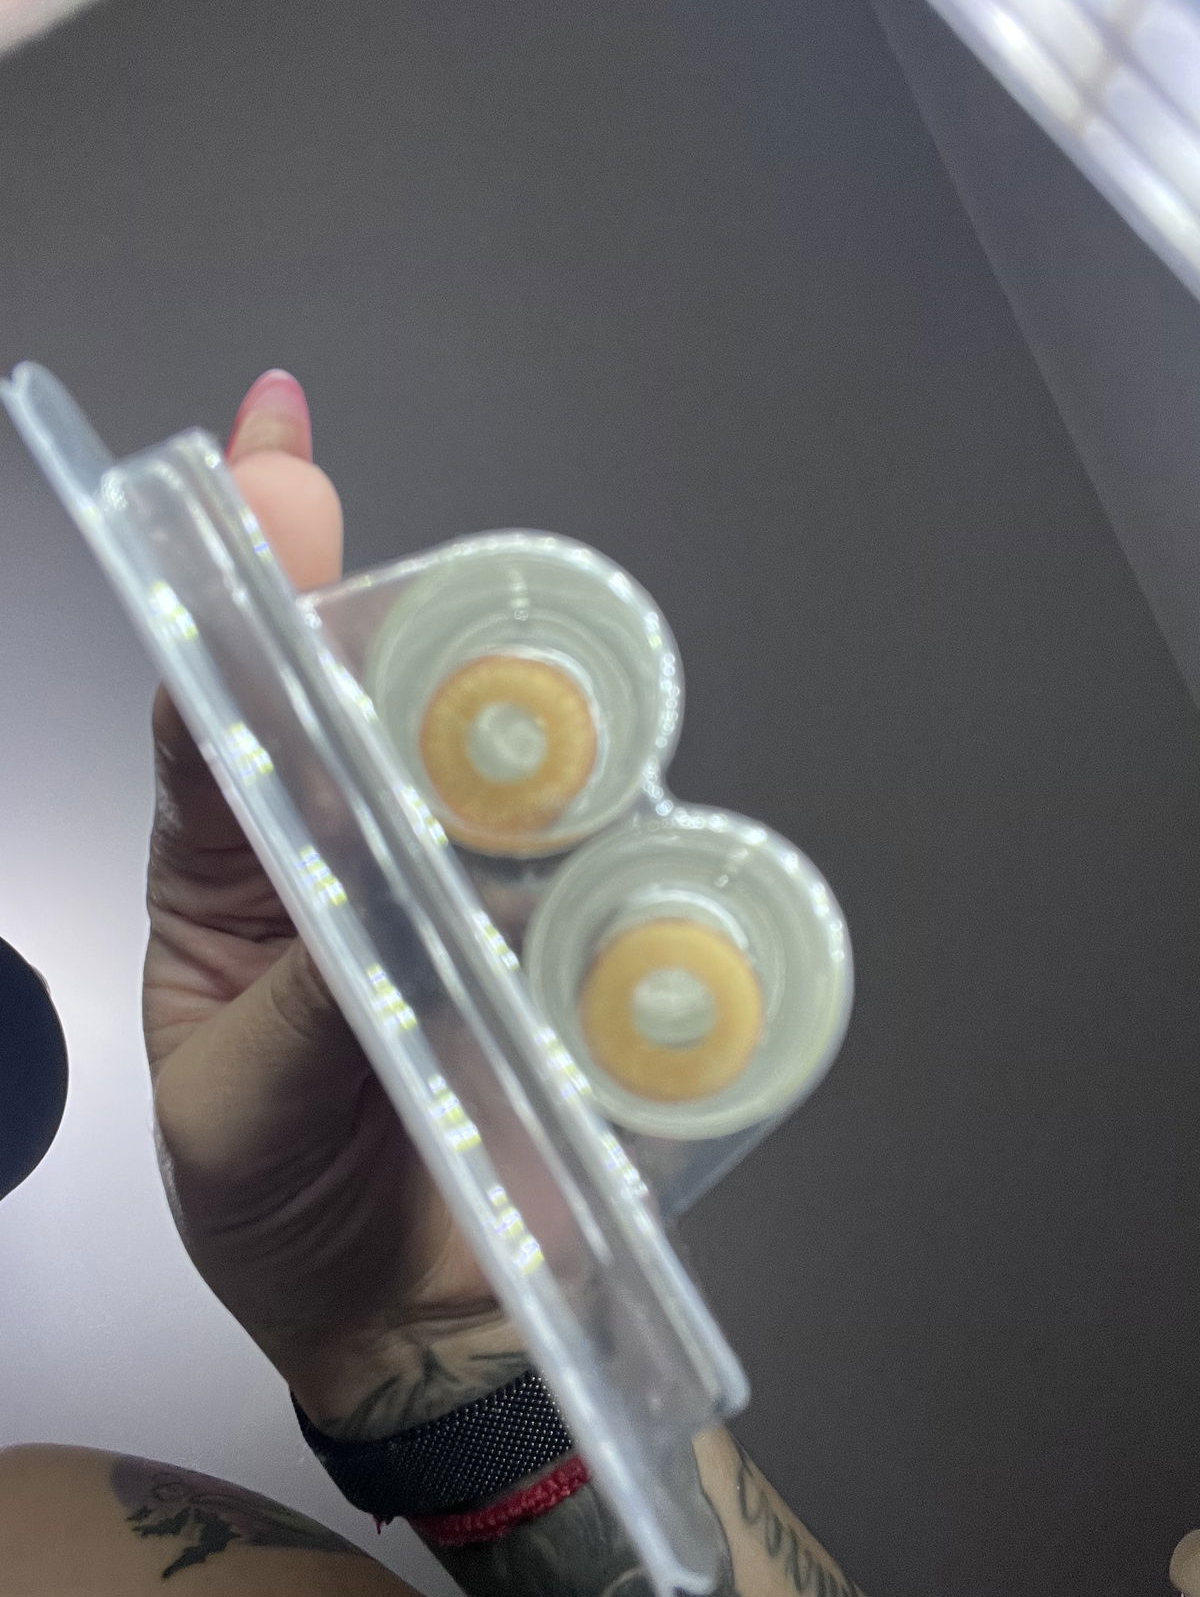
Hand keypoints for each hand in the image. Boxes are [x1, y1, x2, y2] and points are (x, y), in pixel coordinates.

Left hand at [145, 373, 520, 1437]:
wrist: (416, 1331)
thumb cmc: (284, 1216)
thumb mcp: (234, 1116)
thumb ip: (287, 1005)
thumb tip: (359, 899)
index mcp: (238, 878)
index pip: (225, 708)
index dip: (239, 582)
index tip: (265, 455)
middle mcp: (355, 862)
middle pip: (369, 707)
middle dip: (385, 606)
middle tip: (410, 529)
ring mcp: (465, 903)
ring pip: (488, 769)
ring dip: (505, 707)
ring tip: (520, 670)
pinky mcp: (559, 957)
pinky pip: (592, 874)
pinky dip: (608, 833)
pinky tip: (615, 796)